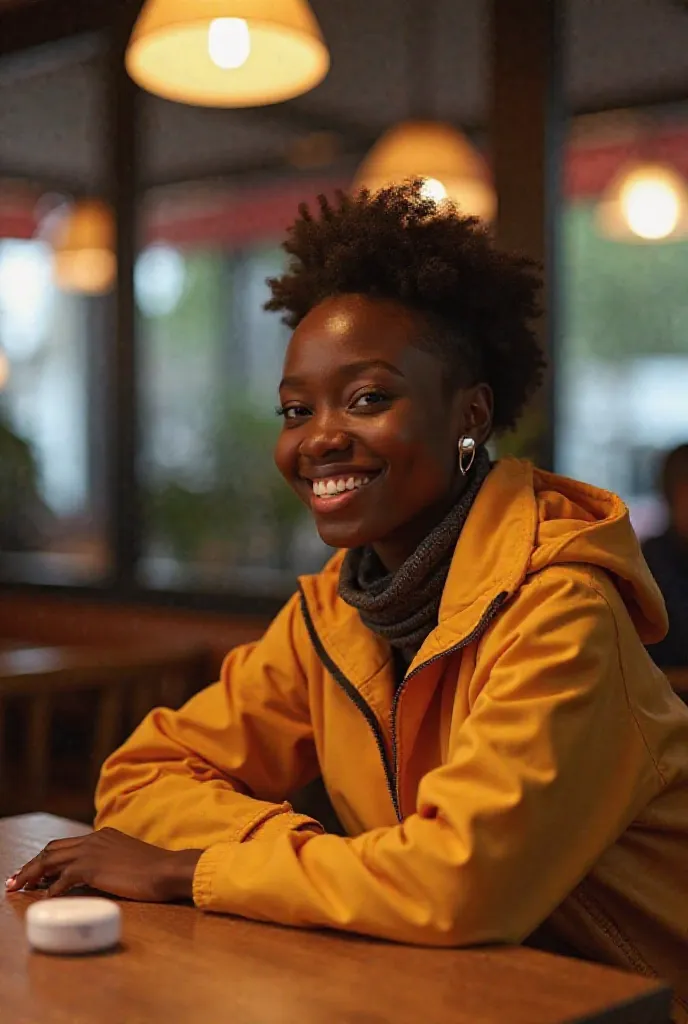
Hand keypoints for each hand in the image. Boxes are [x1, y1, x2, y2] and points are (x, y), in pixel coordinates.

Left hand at [5, 828, 202, 901]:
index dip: (46, 859)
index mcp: (103, 835)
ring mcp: (92, 851)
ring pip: (49, 861)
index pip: (65, 845)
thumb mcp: (128, 861)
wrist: (167, 870)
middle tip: (15, 881)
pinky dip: (50, 889)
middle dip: (30, 866)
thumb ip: (109, 863)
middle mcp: (94, 839)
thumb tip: (94, 878)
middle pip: (51, 850)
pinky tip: (44, 900)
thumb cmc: (155, 871)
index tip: (33, 873)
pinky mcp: (92, 867)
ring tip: (17, 889)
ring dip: (30, 875)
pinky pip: (61, 879)